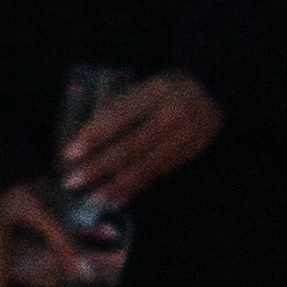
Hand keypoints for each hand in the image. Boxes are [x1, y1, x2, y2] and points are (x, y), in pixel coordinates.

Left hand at [60, 70, 221, 206]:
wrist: (217, 88)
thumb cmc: (169, 87)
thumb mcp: (147, 86)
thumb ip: (120, 107)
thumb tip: (82, 137)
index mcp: (159, 89)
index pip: (121, 115)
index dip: (94, 135)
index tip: (70, 153)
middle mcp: (174, 112)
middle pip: (131, 144)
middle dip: (99, 166)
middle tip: (72, 182)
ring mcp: (186, 135)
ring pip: (144, 165)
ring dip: (114, 186)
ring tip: (91, 200)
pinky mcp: (190, 153)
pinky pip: (157, 174)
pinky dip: (134, 188)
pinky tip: (115, 200)